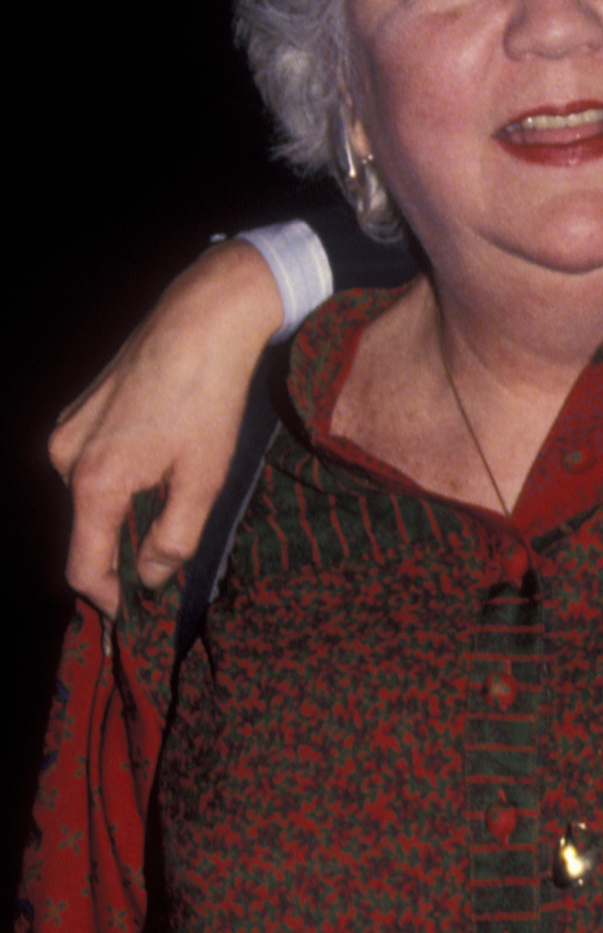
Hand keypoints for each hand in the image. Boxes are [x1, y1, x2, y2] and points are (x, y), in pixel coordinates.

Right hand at [52, 239, 285, 615]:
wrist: (200, 322)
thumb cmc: (206, 400)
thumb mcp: (203, 483)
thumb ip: (174, 540)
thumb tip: (151, 577)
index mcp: (93, 482)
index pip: (81, 567)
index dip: (108, 598)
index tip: (135, 611)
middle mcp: (66, 457)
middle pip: (87, 531)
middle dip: (122, 551)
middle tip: (170, 557)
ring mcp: (68, 430)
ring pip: (91, 498)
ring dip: (126, 512)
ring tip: (175, 495)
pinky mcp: (79, 412)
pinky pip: (92, 465)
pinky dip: (122, 480)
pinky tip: (162, 461)